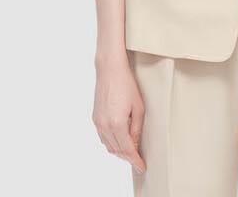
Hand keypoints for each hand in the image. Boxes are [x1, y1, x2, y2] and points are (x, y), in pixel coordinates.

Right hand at [92, 52, 145, 172]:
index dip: (135, 160)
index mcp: (117, 123)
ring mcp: (98, 122)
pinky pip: (103, 138)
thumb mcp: (138, 107)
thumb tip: (135, 144)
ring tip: (131, 151)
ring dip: (120, 151)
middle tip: (139, 160)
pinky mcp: (95, 118)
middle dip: (128, 157)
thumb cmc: (127, 84)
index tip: (142, 167)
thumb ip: (137, 128)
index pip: (127, 150)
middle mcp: (105, 126)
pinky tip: (120, 140)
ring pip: (109, 146)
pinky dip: (112, 143)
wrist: (110, 69)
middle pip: (117, 151)